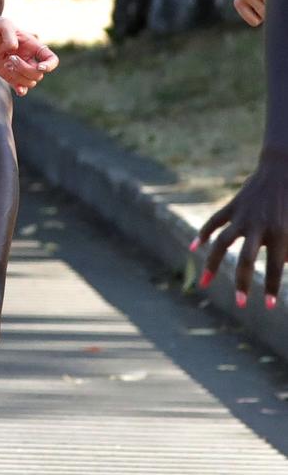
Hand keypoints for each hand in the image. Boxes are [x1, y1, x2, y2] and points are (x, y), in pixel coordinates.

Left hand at [0, 13, 58, 94]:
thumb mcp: (3, 24)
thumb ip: (10, 36)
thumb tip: (13, 50)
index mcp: (31, 45)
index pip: (50, 59)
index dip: (50, 65)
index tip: (40, 66)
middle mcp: (27, 57)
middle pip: (38, 74)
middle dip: (25, 69)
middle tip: (10, 58)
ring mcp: (17, 67)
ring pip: (30, 82)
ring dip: (19, 76)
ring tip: (5, 64)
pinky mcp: (6, 73)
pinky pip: (19, 87)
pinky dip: (21, 90)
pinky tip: (18, 90)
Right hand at [193, 152, 287, 305]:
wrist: (283, 168)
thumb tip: (281, 265)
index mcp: (280, 232)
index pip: (275, 267)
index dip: (271, 288)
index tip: (269, 307)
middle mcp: (259, 226)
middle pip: (245, 260)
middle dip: (243, 283)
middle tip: (241, 304)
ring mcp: (242, 216)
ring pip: (222, 243)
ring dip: (212, 265)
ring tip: (204, 283)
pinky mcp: (232, 206)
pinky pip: (214, 222)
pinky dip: (203, 234)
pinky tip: (194, 247)